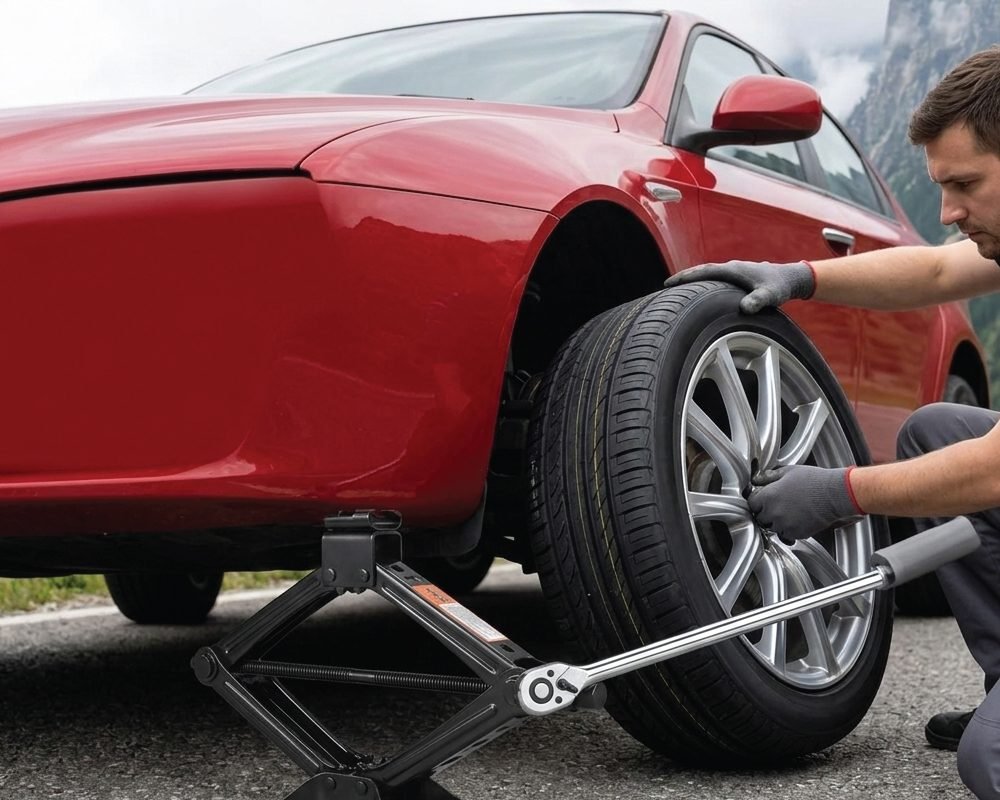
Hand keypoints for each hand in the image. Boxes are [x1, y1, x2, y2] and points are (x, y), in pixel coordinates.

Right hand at [663, 260, 814, 313]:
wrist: (791, 278)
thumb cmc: (780, 287)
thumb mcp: (770, 296)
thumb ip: (758, 301)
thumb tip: (745, 308)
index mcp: (733, 270)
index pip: (703, 271)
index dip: (685, 277)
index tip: (669, 283)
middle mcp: (731, 267)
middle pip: (701, 271)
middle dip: (683, 278)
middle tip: (666, 287)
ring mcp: (733, 271)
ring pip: (707, 273)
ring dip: (692, 279)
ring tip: (677, 289)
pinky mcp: (736, 276)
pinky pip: (714, 277)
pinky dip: (703, 281)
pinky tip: (699, 291)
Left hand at [748, 465, 863, 539]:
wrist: (834, 494)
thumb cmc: (814, 481)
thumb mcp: (788, 472)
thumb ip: (769, 477)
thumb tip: (757, 479)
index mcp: (768, 496)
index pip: (751, 504)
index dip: (757, 501)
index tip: (762, 500)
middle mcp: (773, 513)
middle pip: (760, 518)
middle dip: (766, 513)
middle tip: (777, 506)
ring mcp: (784, 525)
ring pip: (773, 528)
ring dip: (777, 523)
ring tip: (789, 513)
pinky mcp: (796, 533)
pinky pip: (785, 536)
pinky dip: (788, 531)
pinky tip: (796, 521)